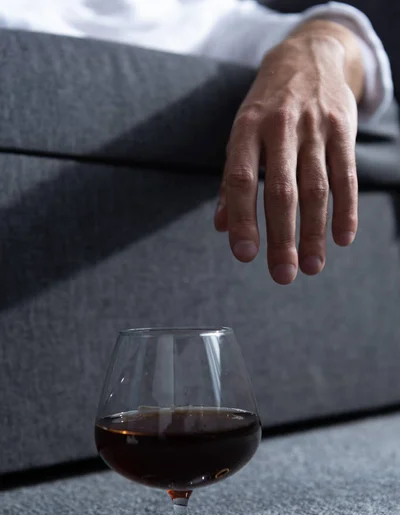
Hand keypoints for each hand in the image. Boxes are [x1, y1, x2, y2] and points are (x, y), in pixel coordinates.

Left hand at [215, 20, 363, 284]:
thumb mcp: (241, 134)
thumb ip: (231, 181)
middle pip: (281, 191)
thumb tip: (221, 228)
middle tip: (282, 275)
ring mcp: (314, 127)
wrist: (308, 56)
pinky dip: (346, 209)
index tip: (245, 255)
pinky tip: (342, 239)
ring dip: (314, 232)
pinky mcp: (342, 129)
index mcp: (246, 129)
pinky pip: (346, 174)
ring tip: (311, 267)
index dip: (241, 219)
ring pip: (316, 188)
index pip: (240, 180)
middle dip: (281, 237)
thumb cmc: (266, 107)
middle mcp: (279, 127)